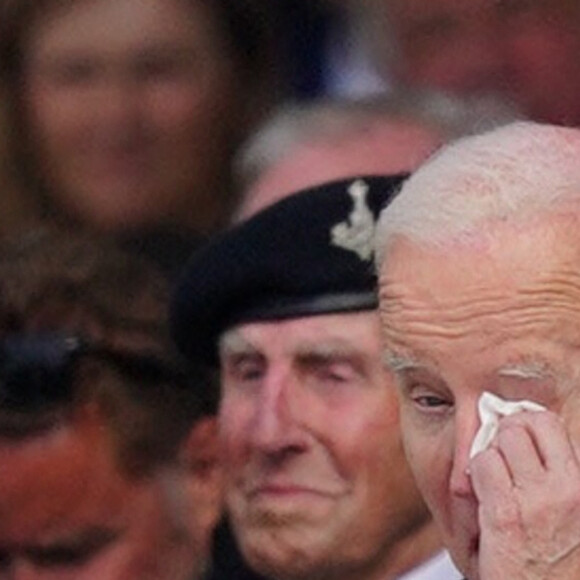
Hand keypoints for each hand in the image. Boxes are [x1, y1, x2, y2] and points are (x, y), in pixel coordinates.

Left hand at [470, 410, 579, 579]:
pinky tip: (482, 496)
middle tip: (499, 453)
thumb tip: (527, 429)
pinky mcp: (506, 514)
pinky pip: (481, 463)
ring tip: (493, 479)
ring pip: (501, 438)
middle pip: (524, 423)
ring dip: (489, 453)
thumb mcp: (569, 513)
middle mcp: (568, 488)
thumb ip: (555, 474)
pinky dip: (475, 473)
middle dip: (505, 431)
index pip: (549, 423)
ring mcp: (538, 500)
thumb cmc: (553, 560)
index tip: (514, 436)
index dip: (524, 423)